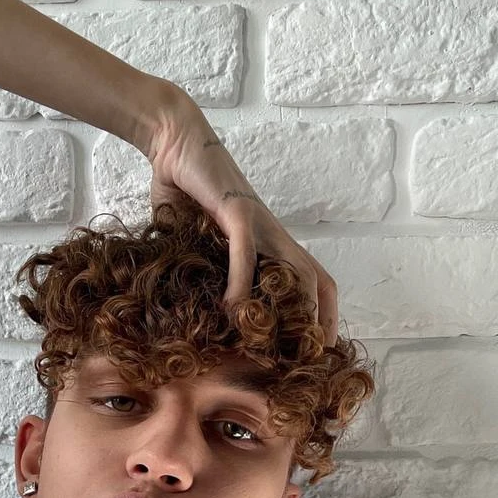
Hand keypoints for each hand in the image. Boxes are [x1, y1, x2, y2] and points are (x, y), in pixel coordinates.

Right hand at [146, 86, 337, 343]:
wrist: (175, 142)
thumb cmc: (185, 190)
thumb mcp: (196, 240)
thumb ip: (202, 268)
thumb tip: (194, 305)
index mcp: (268, 241)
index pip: (311, 279)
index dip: (321, 313)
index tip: (315, 346)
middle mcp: (272, 233)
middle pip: (317, 280)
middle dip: (322, 320)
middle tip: (314, 355)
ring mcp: (259, 222)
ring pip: (296, 269)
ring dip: (293, 308)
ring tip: (276, 340)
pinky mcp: (237, 211)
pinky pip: (246, 254)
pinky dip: (241, 284)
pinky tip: (231, 308)